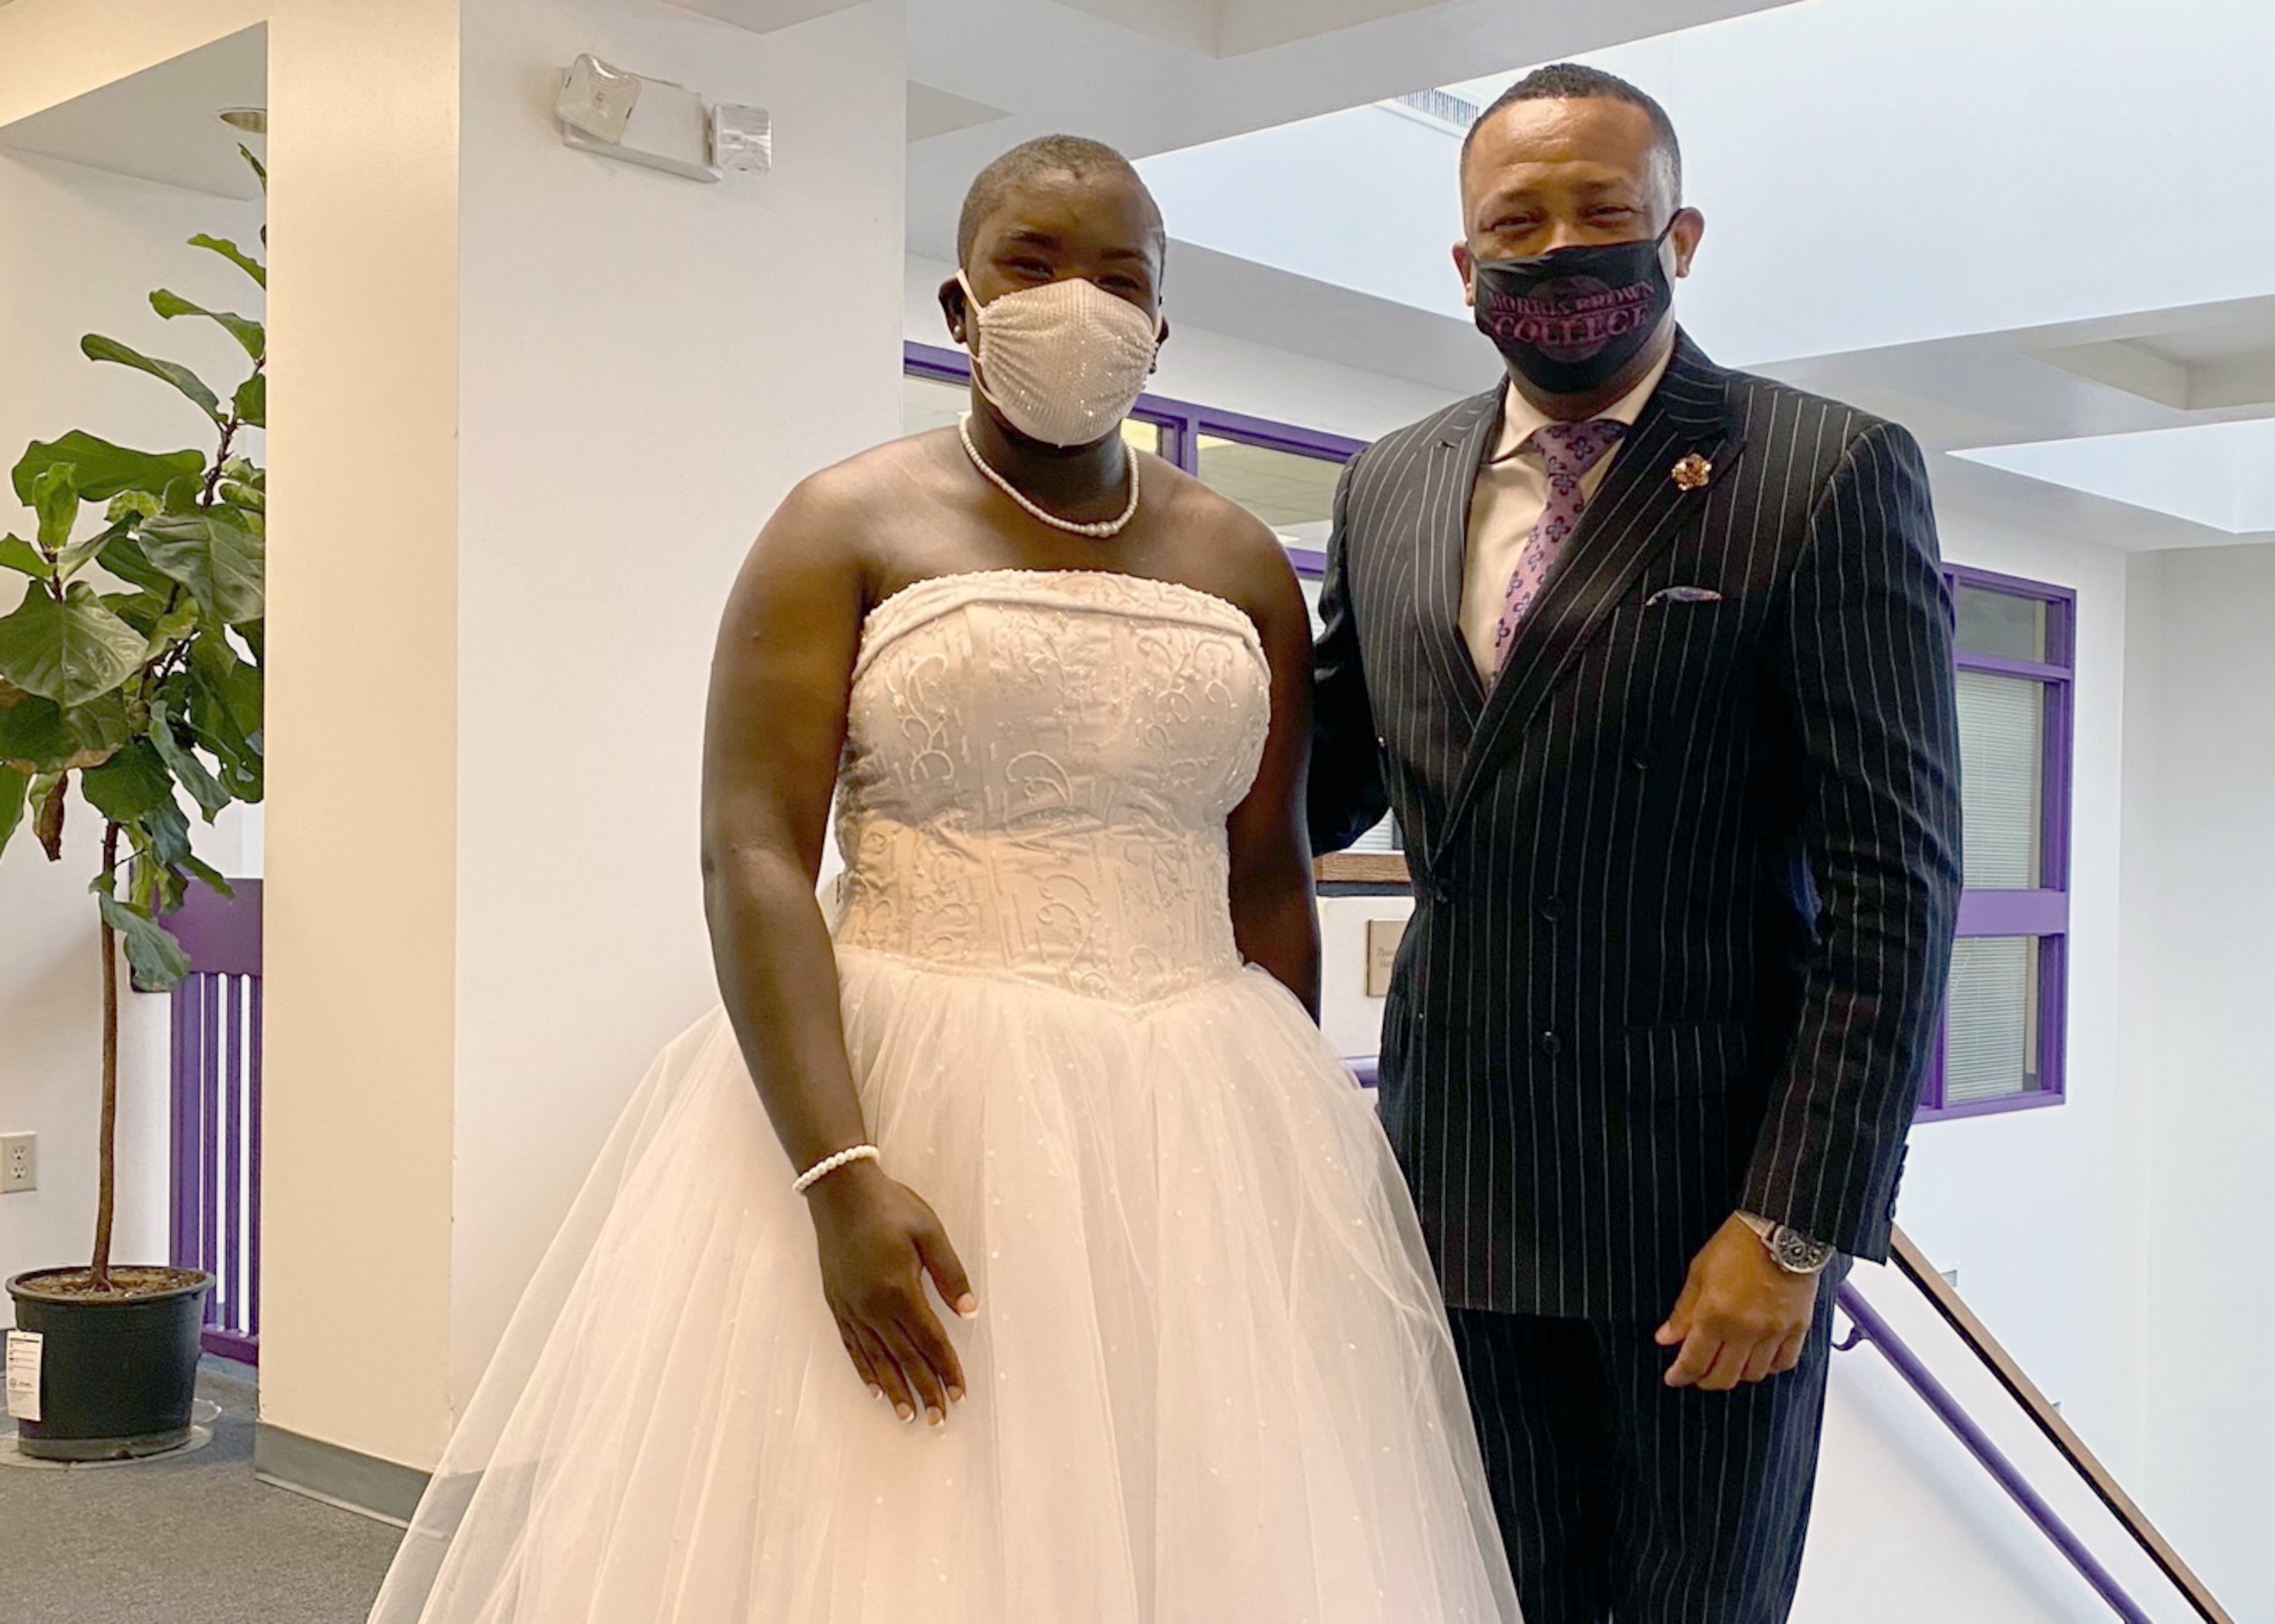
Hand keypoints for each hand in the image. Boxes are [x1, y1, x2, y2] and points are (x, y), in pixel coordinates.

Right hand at [806, 1160, 976, 1424]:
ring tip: (909, 1415)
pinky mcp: (838, 1304)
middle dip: (925, 1390)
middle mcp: (874, 1306)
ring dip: (896, 1389)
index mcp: (900, 1289)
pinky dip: (865, 1370)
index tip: (959, 1393)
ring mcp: (852, 1308)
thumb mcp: (929, 1231)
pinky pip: (853, 1346)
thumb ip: (949, 1272)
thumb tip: (969, 1310)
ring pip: (877, 1359)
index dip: (946, 1368)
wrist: (840, 1192)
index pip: (930, 1340)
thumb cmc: (889, 1206)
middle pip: (905, 1357)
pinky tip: (875, 1389)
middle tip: (939, 1419)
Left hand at [1654, 1215, 1819, 1390]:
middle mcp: (1746, 1330)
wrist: (1781, 1230)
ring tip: (1726, 1364)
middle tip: (1697, 1374)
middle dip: (1705, 1380)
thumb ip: (1683, 1312)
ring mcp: (1774, 1333)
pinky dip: (1769, 1367)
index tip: (1674, 1378)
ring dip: (1736, 1375)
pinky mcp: (1797, 1329)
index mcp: (1716, 1316)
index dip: (1681, 1375)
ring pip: (1753, 1375)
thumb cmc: (1738, 1244)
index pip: (1694, 1361)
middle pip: (1723, 1377)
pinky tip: (1758, 1359)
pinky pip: (1784, 1363)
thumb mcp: (1698, 1273)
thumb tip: (1666, 1338)